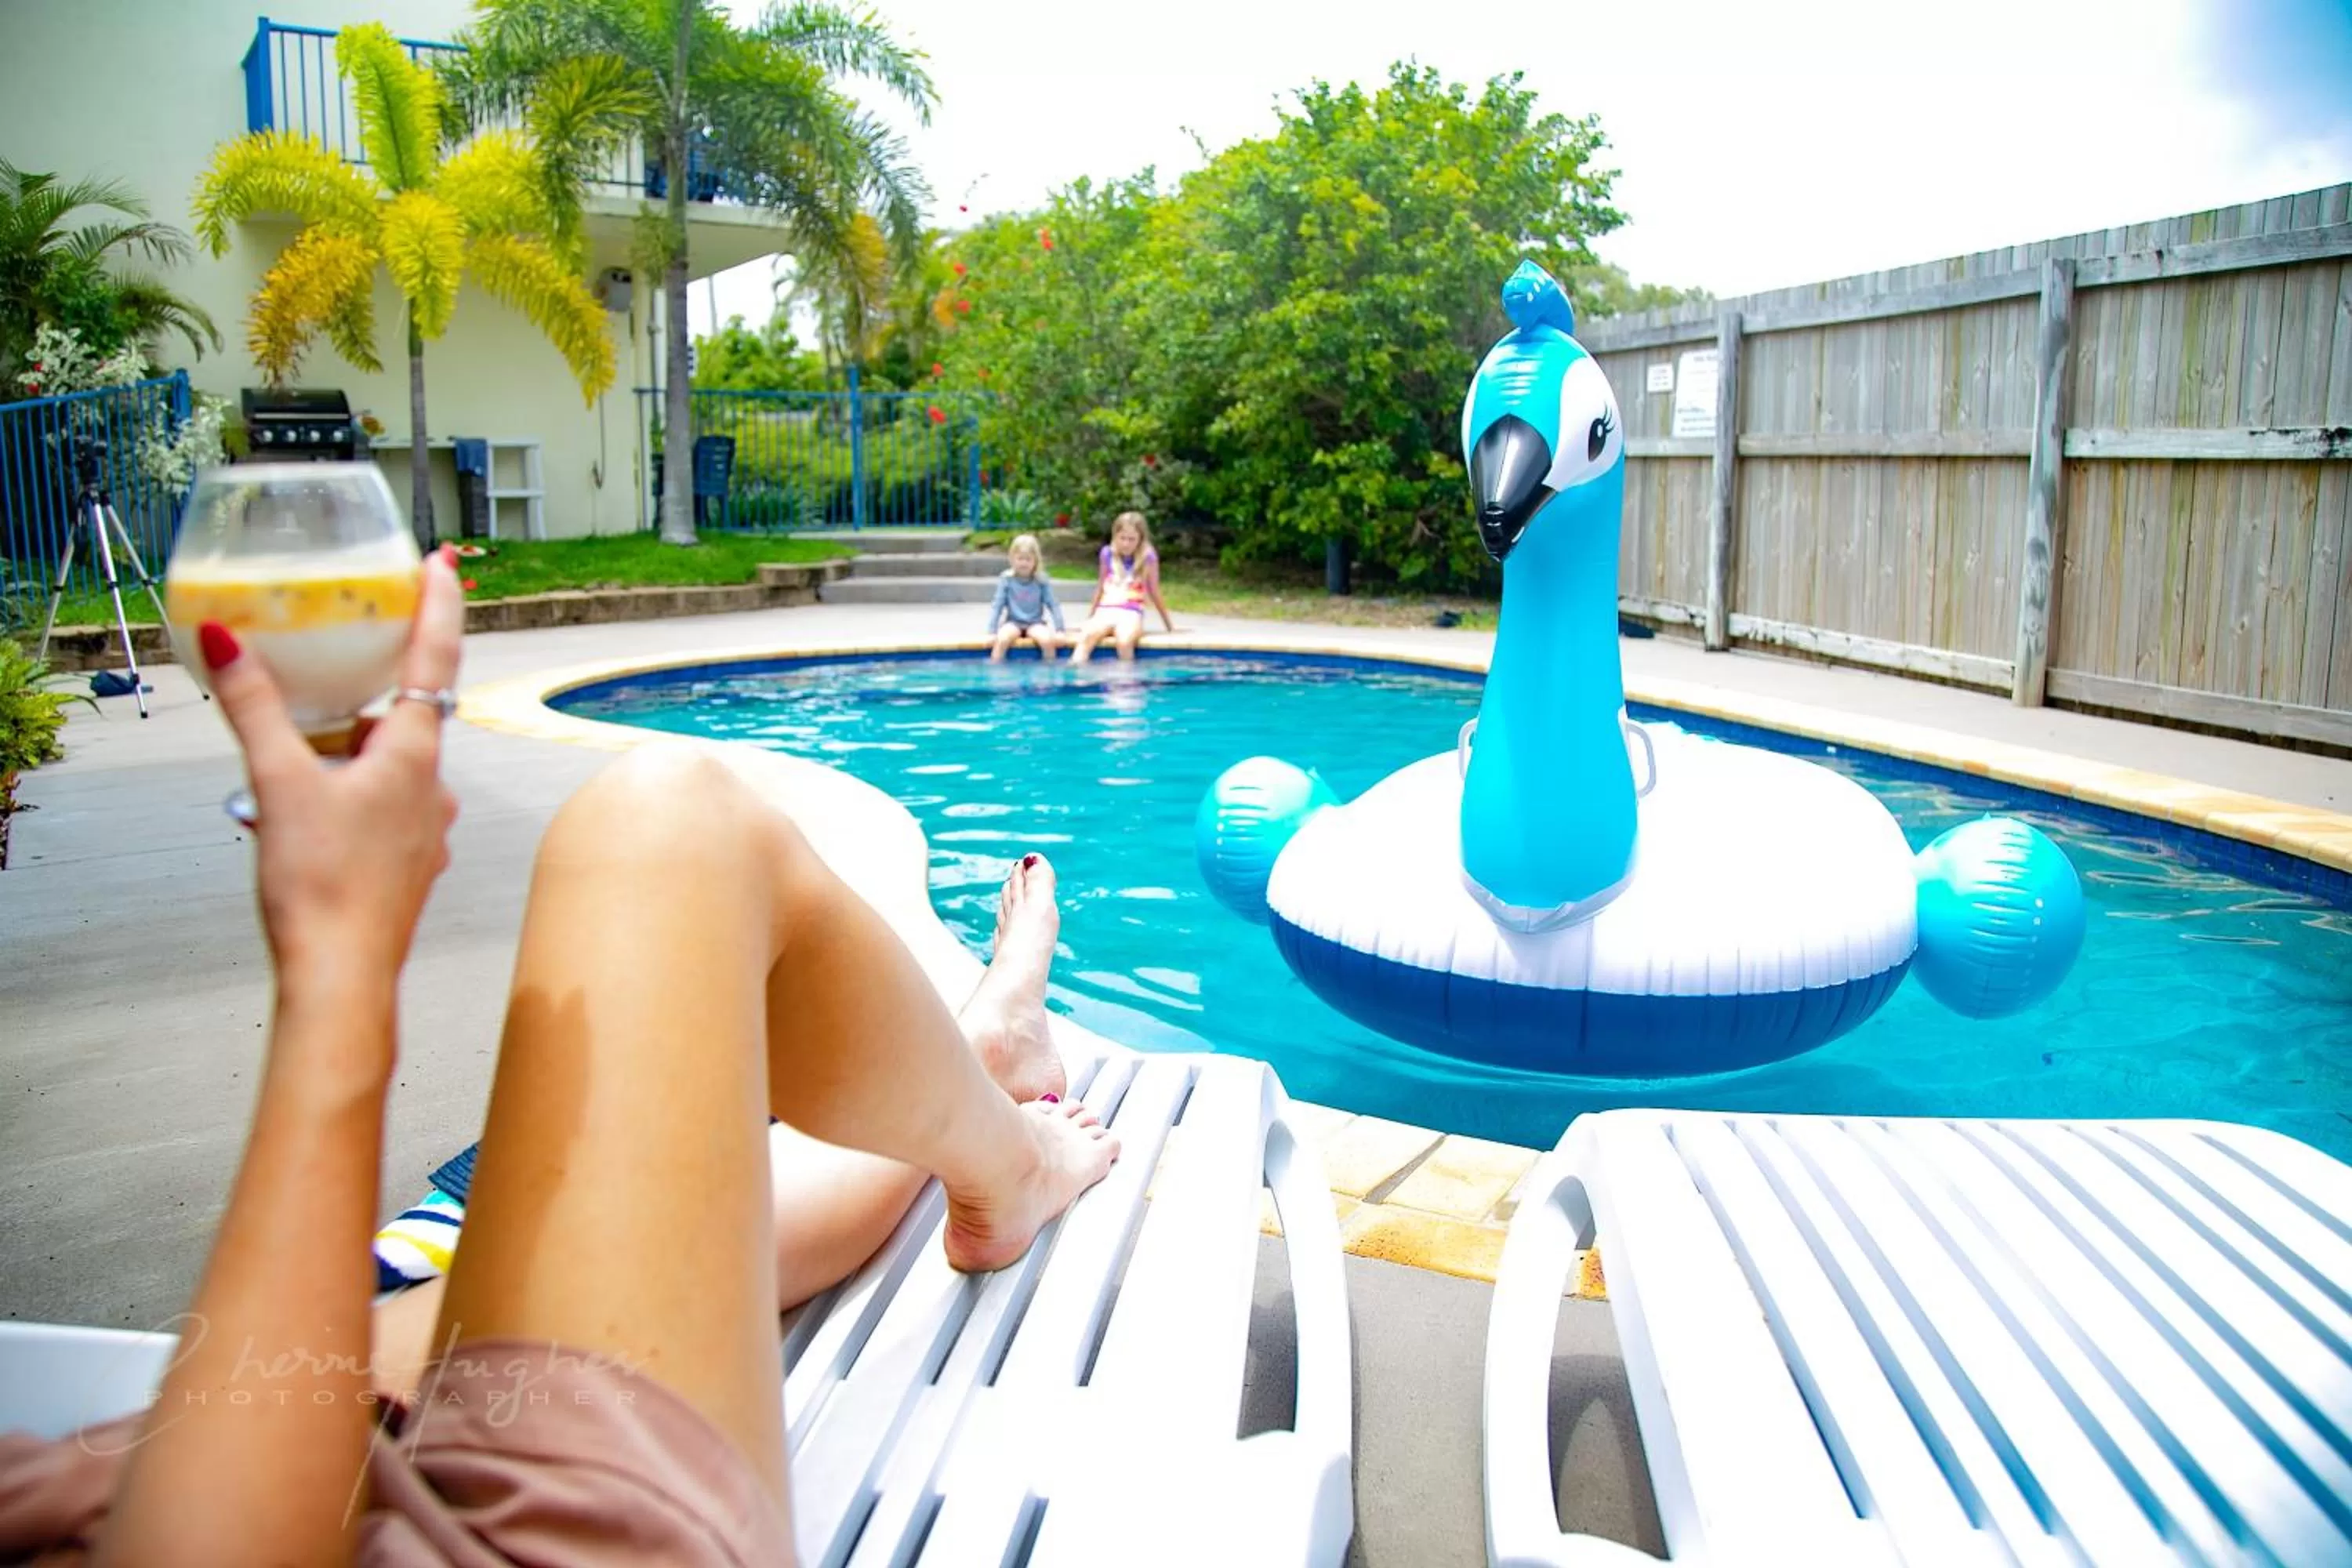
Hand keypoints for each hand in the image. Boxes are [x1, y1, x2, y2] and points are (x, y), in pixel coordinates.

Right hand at [201, 551, 464, 1004]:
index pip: (434, 659)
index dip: (438, 607)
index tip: (443, 565)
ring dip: (342, 764)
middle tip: (308, 705)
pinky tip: (304, 828)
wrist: (342, 976)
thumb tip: (228, 640)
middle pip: (398, 720)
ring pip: (385, 772)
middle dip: (352, 709)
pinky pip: (380, 814)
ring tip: (285, 785)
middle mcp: (434, 788)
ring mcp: (427, 831)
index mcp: (413, 756)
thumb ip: (254, 709)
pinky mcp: (410, 867)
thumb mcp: (276, 783)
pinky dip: (345, 804)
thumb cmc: (319, 883)